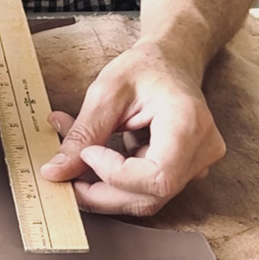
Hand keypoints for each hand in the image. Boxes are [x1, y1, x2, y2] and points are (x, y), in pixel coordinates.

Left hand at [40, 39, 225, 215]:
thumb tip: (56, 171)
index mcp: (188, 123)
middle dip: (98, 191)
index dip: (116, 175)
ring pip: (143, 199)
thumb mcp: (107, 91)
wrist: (171, 60)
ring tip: (76, 156)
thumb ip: (83, 133)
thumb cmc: (145, 67)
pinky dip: (111, 180)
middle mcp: (201, 151)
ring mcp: (196, 165)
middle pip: (149, 197)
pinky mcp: (182, 172)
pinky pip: (143, 190)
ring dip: (100, 186)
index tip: (87, 153)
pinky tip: (93, 156)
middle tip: (64, 172)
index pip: (158, 176)